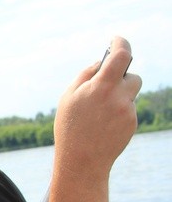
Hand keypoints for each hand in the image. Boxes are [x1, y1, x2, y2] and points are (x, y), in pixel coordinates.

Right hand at [53, 36, 141, 179]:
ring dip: (120, 95)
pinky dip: (118, 113)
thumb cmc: (70, 127)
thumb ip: (85, 76)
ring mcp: (128, 111)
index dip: (120, 44)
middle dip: (121, 78)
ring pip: (131, 94)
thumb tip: (102, 63)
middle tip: (106, 86)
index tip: (116, 40)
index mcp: (102, 86)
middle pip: (132, 76)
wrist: (81, 161)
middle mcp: (119, 96)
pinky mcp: (132, 123)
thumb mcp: (68, 97)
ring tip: (101, 112)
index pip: (121, 55)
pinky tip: (103, 126)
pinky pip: (128, 110)